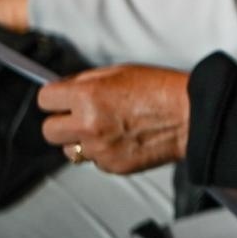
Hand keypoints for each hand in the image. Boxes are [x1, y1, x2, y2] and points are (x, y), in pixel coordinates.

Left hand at [38, 64, 190, 173]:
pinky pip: (95, 161)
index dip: (55, 98)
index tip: (61, 99)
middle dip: (61, 122)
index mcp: (88, 95)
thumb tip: (66, 88)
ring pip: (69, 150)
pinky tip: (124, 140)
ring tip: (106, 130)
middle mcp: (88, 124)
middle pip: (49, 130)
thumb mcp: (121, 71)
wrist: (192, 117)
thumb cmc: (163, 90)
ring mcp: (99, 149)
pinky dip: (104, 152)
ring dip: (81, 141)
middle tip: (78, 117)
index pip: (44, 99)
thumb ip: (87, 80)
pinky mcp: (112, 166)